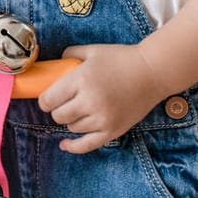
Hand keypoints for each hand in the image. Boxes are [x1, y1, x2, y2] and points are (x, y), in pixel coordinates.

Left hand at [37, 44, 167, 153]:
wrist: (152, 72)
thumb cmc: (121, 59)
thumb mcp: (92, 51)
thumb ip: (69, 55)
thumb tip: (53, 66)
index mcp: (82, 79)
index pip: (49, 99)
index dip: (45, 99)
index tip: (47, 98)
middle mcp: (90, 101)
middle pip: (58, 116)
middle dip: (57, 109)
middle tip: (64, 102)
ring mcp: (102, 118)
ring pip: (72, 128)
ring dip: (71, 120)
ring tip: (79, 109)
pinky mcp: (113, 130)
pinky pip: (87, 145)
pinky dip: (73, 146)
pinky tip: (64, 144)